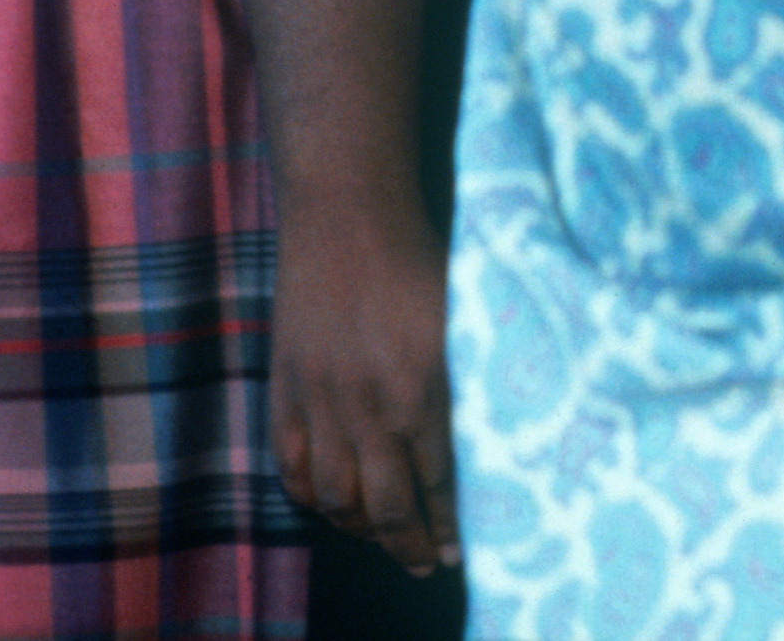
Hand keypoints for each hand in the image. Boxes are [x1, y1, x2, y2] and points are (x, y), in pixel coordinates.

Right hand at [268, 190, 459, 573]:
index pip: (442, 480)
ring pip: (338, 497)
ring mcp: (321, 404)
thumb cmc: (421, 256)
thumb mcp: (466, 313)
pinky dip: (313, 498)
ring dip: (363, 530)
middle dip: (411, 544)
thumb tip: (498, 427)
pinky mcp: (285, 393)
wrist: (346, 218)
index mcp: (425, 388)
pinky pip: (294, 469)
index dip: (452, 520)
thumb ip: (475, 374)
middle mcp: (371, 407)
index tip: (464, 547)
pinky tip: (334, 508)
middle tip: (428, 564)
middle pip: (388, 505)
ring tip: (388, 543)